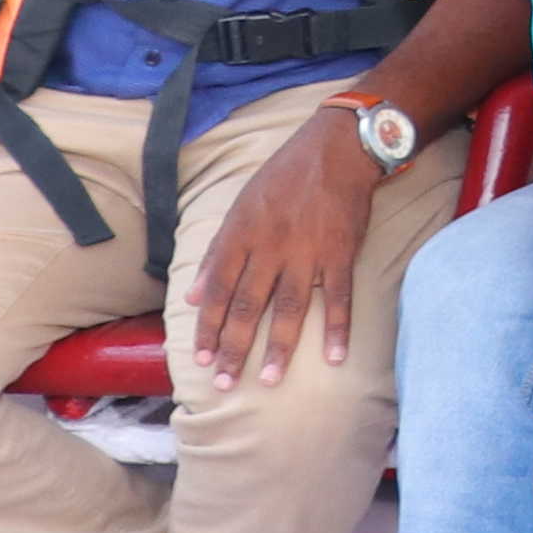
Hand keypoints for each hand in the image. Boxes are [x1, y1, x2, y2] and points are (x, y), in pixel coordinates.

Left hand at [185, 108, 383, 387]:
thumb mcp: (240, 207)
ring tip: (270, 379)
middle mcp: (270, 247)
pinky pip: (339, 296)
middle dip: (234, 348)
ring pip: (289, 307)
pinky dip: (338, 327)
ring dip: (279, 346)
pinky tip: (334, 356)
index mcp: (241, 235)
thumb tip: (191, 296)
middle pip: (247, 306)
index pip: (216, 292)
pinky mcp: (341, 252)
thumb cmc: (284, 177)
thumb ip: (216, 253)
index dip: (207, 328)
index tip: (200, 360)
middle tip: (226, 384)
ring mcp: (307, 252)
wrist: (336, 149)